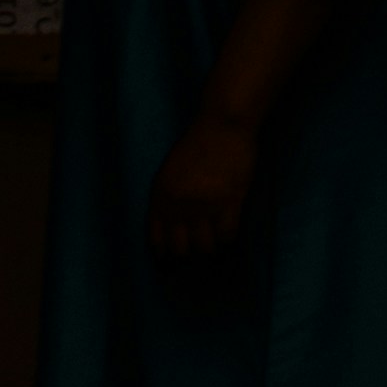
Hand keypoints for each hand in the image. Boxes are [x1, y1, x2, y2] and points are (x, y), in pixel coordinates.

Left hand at [147, 110, 261, 261]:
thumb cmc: (196, 145)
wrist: (223, 124)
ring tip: (213, 246)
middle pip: (181, 249)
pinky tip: (227, 234)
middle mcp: (180, 205)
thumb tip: (169, 232)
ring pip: (205, 246)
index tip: (171, 262)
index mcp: (161, 196)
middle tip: (196, 257)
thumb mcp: (169, 171)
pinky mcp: (229, 201)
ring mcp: (205, 205)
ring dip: (209, 249)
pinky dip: (227, 239)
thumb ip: (166, 200)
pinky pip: (227, 235)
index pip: (157, 239)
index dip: (164, 254)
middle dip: (188, 255)